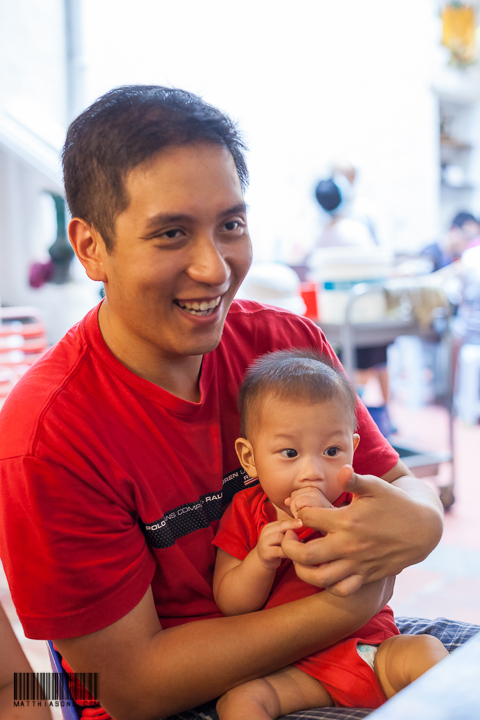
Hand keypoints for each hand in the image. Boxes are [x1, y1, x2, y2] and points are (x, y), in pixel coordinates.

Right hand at [256, 519, 301, 570]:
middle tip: (300, 527)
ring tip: (292, 548)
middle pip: (281, 527)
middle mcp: (265, 533)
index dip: (292, 522)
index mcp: (268, 527)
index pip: (282, 522)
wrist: (262, 561)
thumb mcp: (278, 537)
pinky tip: (288, 555)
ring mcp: (264, 543)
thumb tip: (300, 524)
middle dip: (291, 528)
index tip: (301, 521)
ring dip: (288, 542)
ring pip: (280, 538)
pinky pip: (280, 550)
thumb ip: (285, 531)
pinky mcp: (266, 553)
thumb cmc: (274, 547)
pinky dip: (286, 552)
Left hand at [281, 464, 441, 596]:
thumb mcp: (375, 486)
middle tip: (287, 537)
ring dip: (303, 569)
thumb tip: (341, 470)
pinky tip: (325, 570)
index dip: (298, 512)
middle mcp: (349, 546)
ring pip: (319, 578)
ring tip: (300, 557)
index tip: (298, 510)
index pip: (308, 518)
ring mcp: (358, 564)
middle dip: (289, 546)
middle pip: (305, 555)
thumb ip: (354, 480)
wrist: (422, 528)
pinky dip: (328, 584)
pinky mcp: (366, 576)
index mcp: (347, 521)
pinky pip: (341, 590)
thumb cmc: (395, 502)